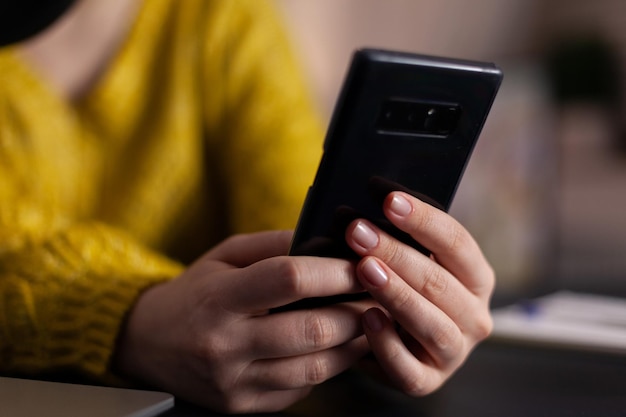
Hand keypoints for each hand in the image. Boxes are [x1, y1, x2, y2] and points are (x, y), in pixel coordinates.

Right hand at [114, 231, 370, 413]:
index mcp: (218, 298)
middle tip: (378, 296)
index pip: (288, 279)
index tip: (361, 264)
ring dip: (353, 343)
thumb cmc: (195, 292)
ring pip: (316, 366)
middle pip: (312, 330)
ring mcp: (235, 381)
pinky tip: (337, 347)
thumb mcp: (224, 255)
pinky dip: (327, 366)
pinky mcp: (243, 405)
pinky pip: (301, 387)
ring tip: (368, 321)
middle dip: (356, 311)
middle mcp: (225, 344)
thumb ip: (274, 245)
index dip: (334, 271)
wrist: (149, 343)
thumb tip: (326, 240)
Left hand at [344, 191, 494, 395]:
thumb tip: (374, 197)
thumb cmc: (402, 288)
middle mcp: (475, 316)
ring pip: (432, 324)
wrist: (393, 342)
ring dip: (396, 293)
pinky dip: (387, 343)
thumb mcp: (409, 260)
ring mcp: (454, 352)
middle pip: (439, 281)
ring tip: (363, 269)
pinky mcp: (428, 381)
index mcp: (476, 278)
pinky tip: (365, 318)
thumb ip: (401, 235)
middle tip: (358, 231)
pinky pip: (409, 369)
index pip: (457, 243)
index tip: (388, 199)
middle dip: (396, 252)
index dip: (423, 219)